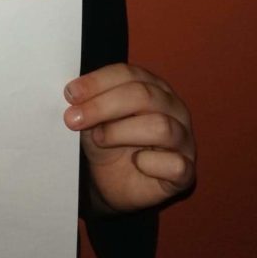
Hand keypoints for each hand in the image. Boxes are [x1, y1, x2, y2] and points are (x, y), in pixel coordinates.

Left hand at [63, 64, 195, 212]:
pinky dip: (149, 164)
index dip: (98, 82)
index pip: (129, 73)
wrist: (111, 184)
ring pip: (160, 126)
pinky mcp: (185, 171)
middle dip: (103, 106)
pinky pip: (175, 164)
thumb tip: (74, 95)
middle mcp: (173, 108)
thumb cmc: (107, 144)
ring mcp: (184, 139)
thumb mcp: (93, 120)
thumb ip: (89, 104)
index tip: (71, 94)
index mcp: (152, 87)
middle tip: (74, 119)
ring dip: (120, 132)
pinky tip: (136, 163)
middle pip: (143, 95)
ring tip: (100, 140)